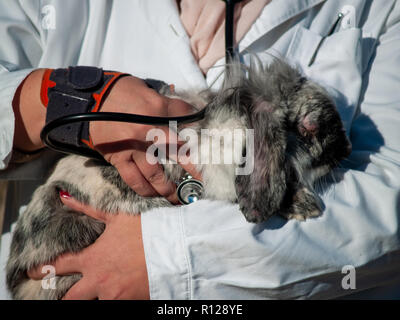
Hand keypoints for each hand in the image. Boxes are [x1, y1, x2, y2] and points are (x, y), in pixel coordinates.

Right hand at [13, 70, 200, 200]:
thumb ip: (172, 104)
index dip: (201, 139)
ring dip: (168, 188)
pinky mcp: (118, 159)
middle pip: (178, 154)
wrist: (88, 100)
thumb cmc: (121, 92)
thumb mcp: (150, 91)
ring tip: (179, 197)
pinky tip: (153, 196)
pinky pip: (133, 179)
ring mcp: (133, 149)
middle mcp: (149, 133)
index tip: (212, 153)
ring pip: (155, 174)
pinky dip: (144, 190)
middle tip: (203, 184)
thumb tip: (193, 111)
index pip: (187, 126)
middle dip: (193, 170)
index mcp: (158, 112)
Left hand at [28, 193, 149, 299]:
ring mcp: (114, 296)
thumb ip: (89, 209)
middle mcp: (99, 281)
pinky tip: (118, 292)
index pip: (59, 266)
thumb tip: (64, 197)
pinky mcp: (129, 303)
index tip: (32, 271)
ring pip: (91, 304)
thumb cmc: (147, 231)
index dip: (42, 269)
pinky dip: (112, 298)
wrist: (175, 250)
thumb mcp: (118, 217)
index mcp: (93, 259)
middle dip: (64, 297)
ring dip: (91, 298)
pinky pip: (113, 305)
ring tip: (97, 291)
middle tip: (62, 295)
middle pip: (70, 298)